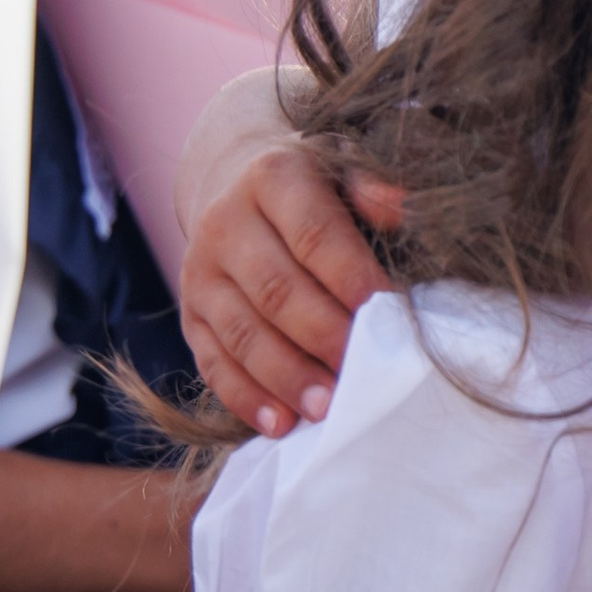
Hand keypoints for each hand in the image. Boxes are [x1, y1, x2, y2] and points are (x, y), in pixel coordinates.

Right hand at [178, 123, 399, 439]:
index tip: (387, 312)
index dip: (350, 274)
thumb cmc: (317, 187)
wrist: (235, 182)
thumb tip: (402, 206)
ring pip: (242, 333)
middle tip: (361, 373)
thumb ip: (372, 188)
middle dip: (322, 337)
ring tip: (327, 409)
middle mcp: (226, 224)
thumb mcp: (344, 169)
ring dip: (287, 376)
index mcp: (272, 178)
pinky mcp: (189, 315)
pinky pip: (213, 362)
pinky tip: (279, 423)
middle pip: (276, 290)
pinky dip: (246, 397)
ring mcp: (200, 273)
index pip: (314, 233)